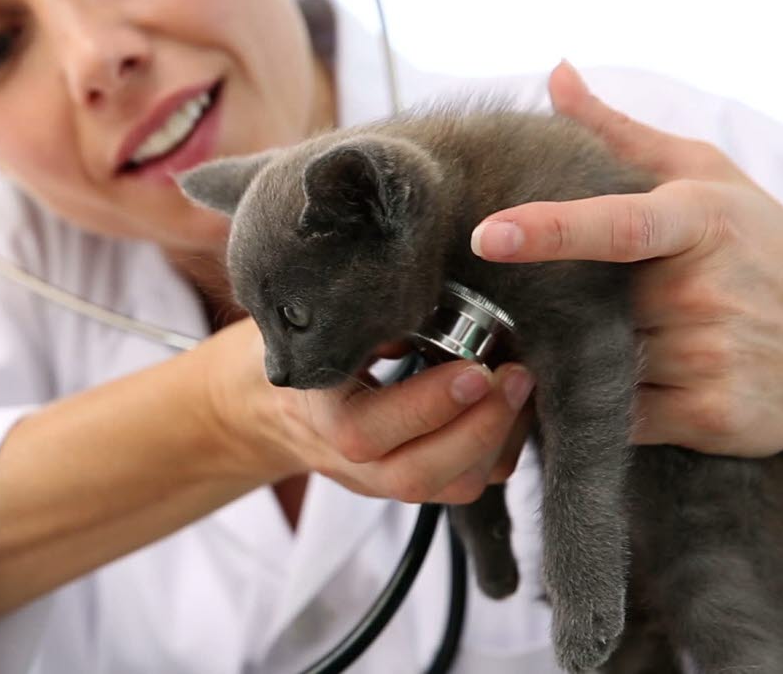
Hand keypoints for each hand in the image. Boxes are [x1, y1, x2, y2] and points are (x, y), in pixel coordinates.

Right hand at [200, 316, 534, 503]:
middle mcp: (349, 459)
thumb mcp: (312, 321)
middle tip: (515, 376)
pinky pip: (462, 483)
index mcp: (316, 415)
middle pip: (417, 475)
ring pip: (447, 488)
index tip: (475, 367)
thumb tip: (421, 293)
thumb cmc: (293, 346)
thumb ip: (358, 316)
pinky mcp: (409, 478)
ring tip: (522, 388)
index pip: (366, 431)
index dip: (427, 407)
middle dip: (479, 429)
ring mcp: (380, 477)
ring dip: (497, 442)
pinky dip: (499, 452)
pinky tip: (515, 407)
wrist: (260, 404)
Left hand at [470, 61, 782, 456]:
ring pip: (598, 361)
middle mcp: (702, 288)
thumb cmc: (767, 250)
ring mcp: (707, 355)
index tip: (486, 234)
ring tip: (648, 340)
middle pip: (587, 303)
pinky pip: (618, 413)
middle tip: (605, 302)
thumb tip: (555, 73)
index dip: (548, 230)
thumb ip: (620, 132)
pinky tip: (647, 383)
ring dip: (594, 356)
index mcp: (699, 219)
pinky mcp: (708, 415)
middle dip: (576, 306)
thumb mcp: (708, 177)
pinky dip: (612, 404)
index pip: (615, 224)